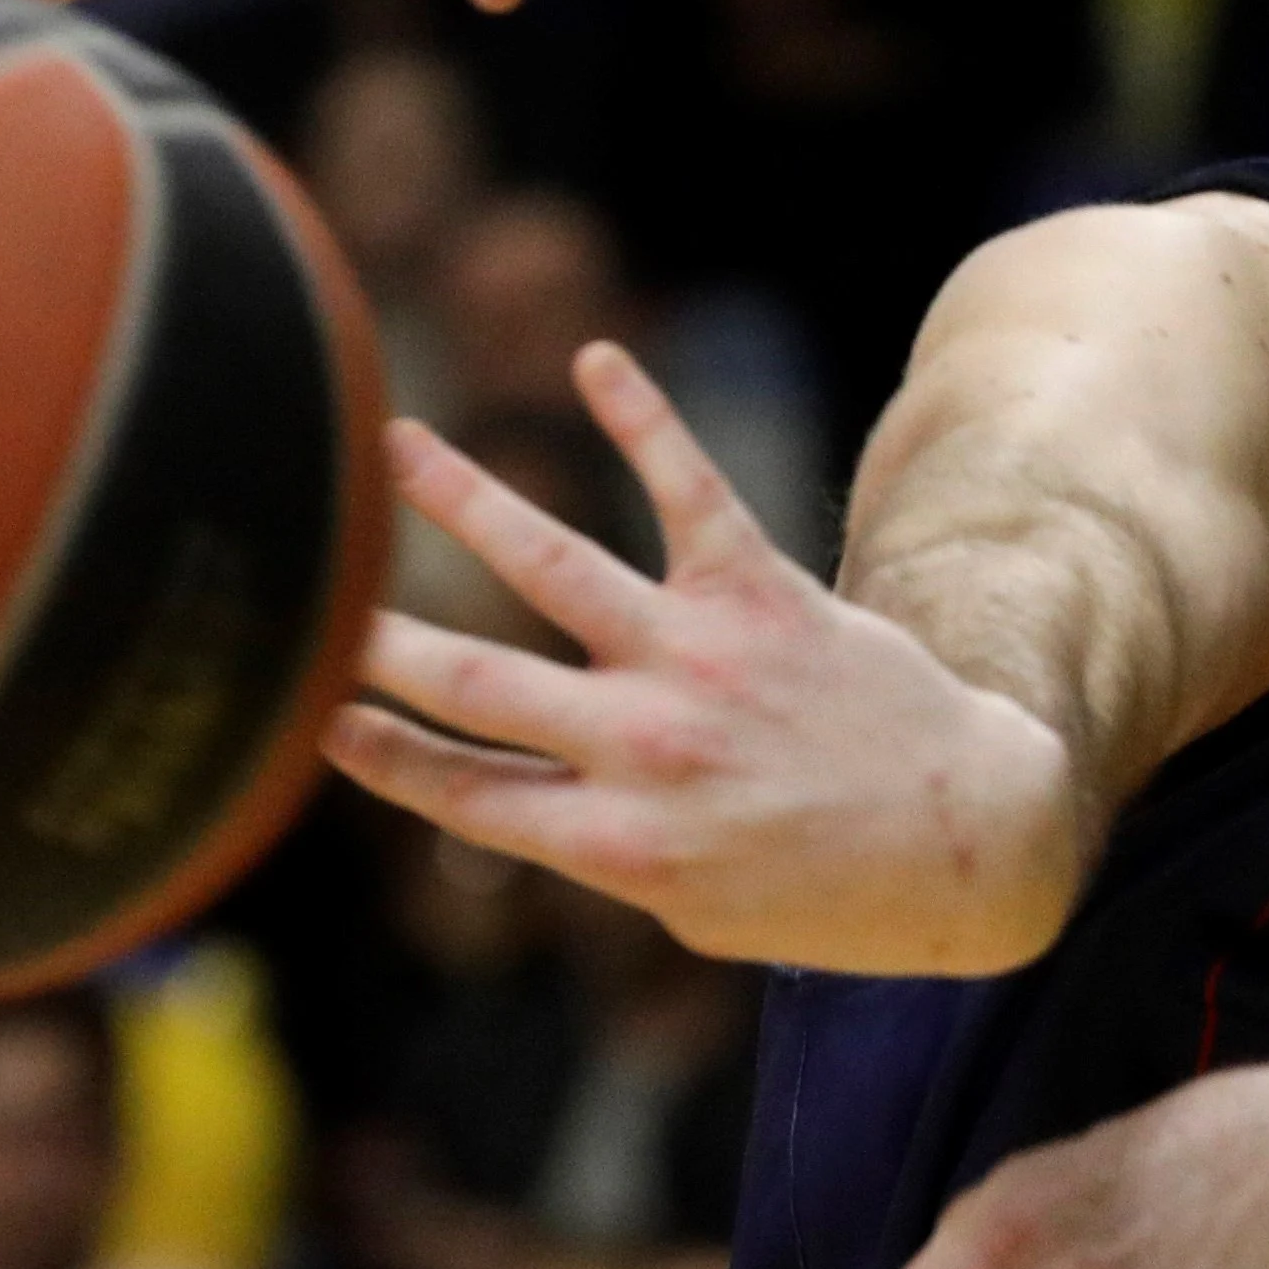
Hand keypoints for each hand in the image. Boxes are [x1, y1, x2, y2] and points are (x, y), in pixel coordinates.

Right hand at [326, 340, 1077, 970]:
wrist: (972, 842)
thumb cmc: (822, 894)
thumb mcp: (692, 910)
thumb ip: (594, 850)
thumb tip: (493, 803)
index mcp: (617, 844)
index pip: (461, 790)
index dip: (377, 749)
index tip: (308, 715)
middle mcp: (648, 747)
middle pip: (478, 679)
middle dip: (376, 634)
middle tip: (297, 587)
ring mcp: (704, 660)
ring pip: (554, 565)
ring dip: (463, 497)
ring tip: (391, 442)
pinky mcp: (764, 592)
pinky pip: (691, 490)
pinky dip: (643, 419)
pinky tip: (597, 357)